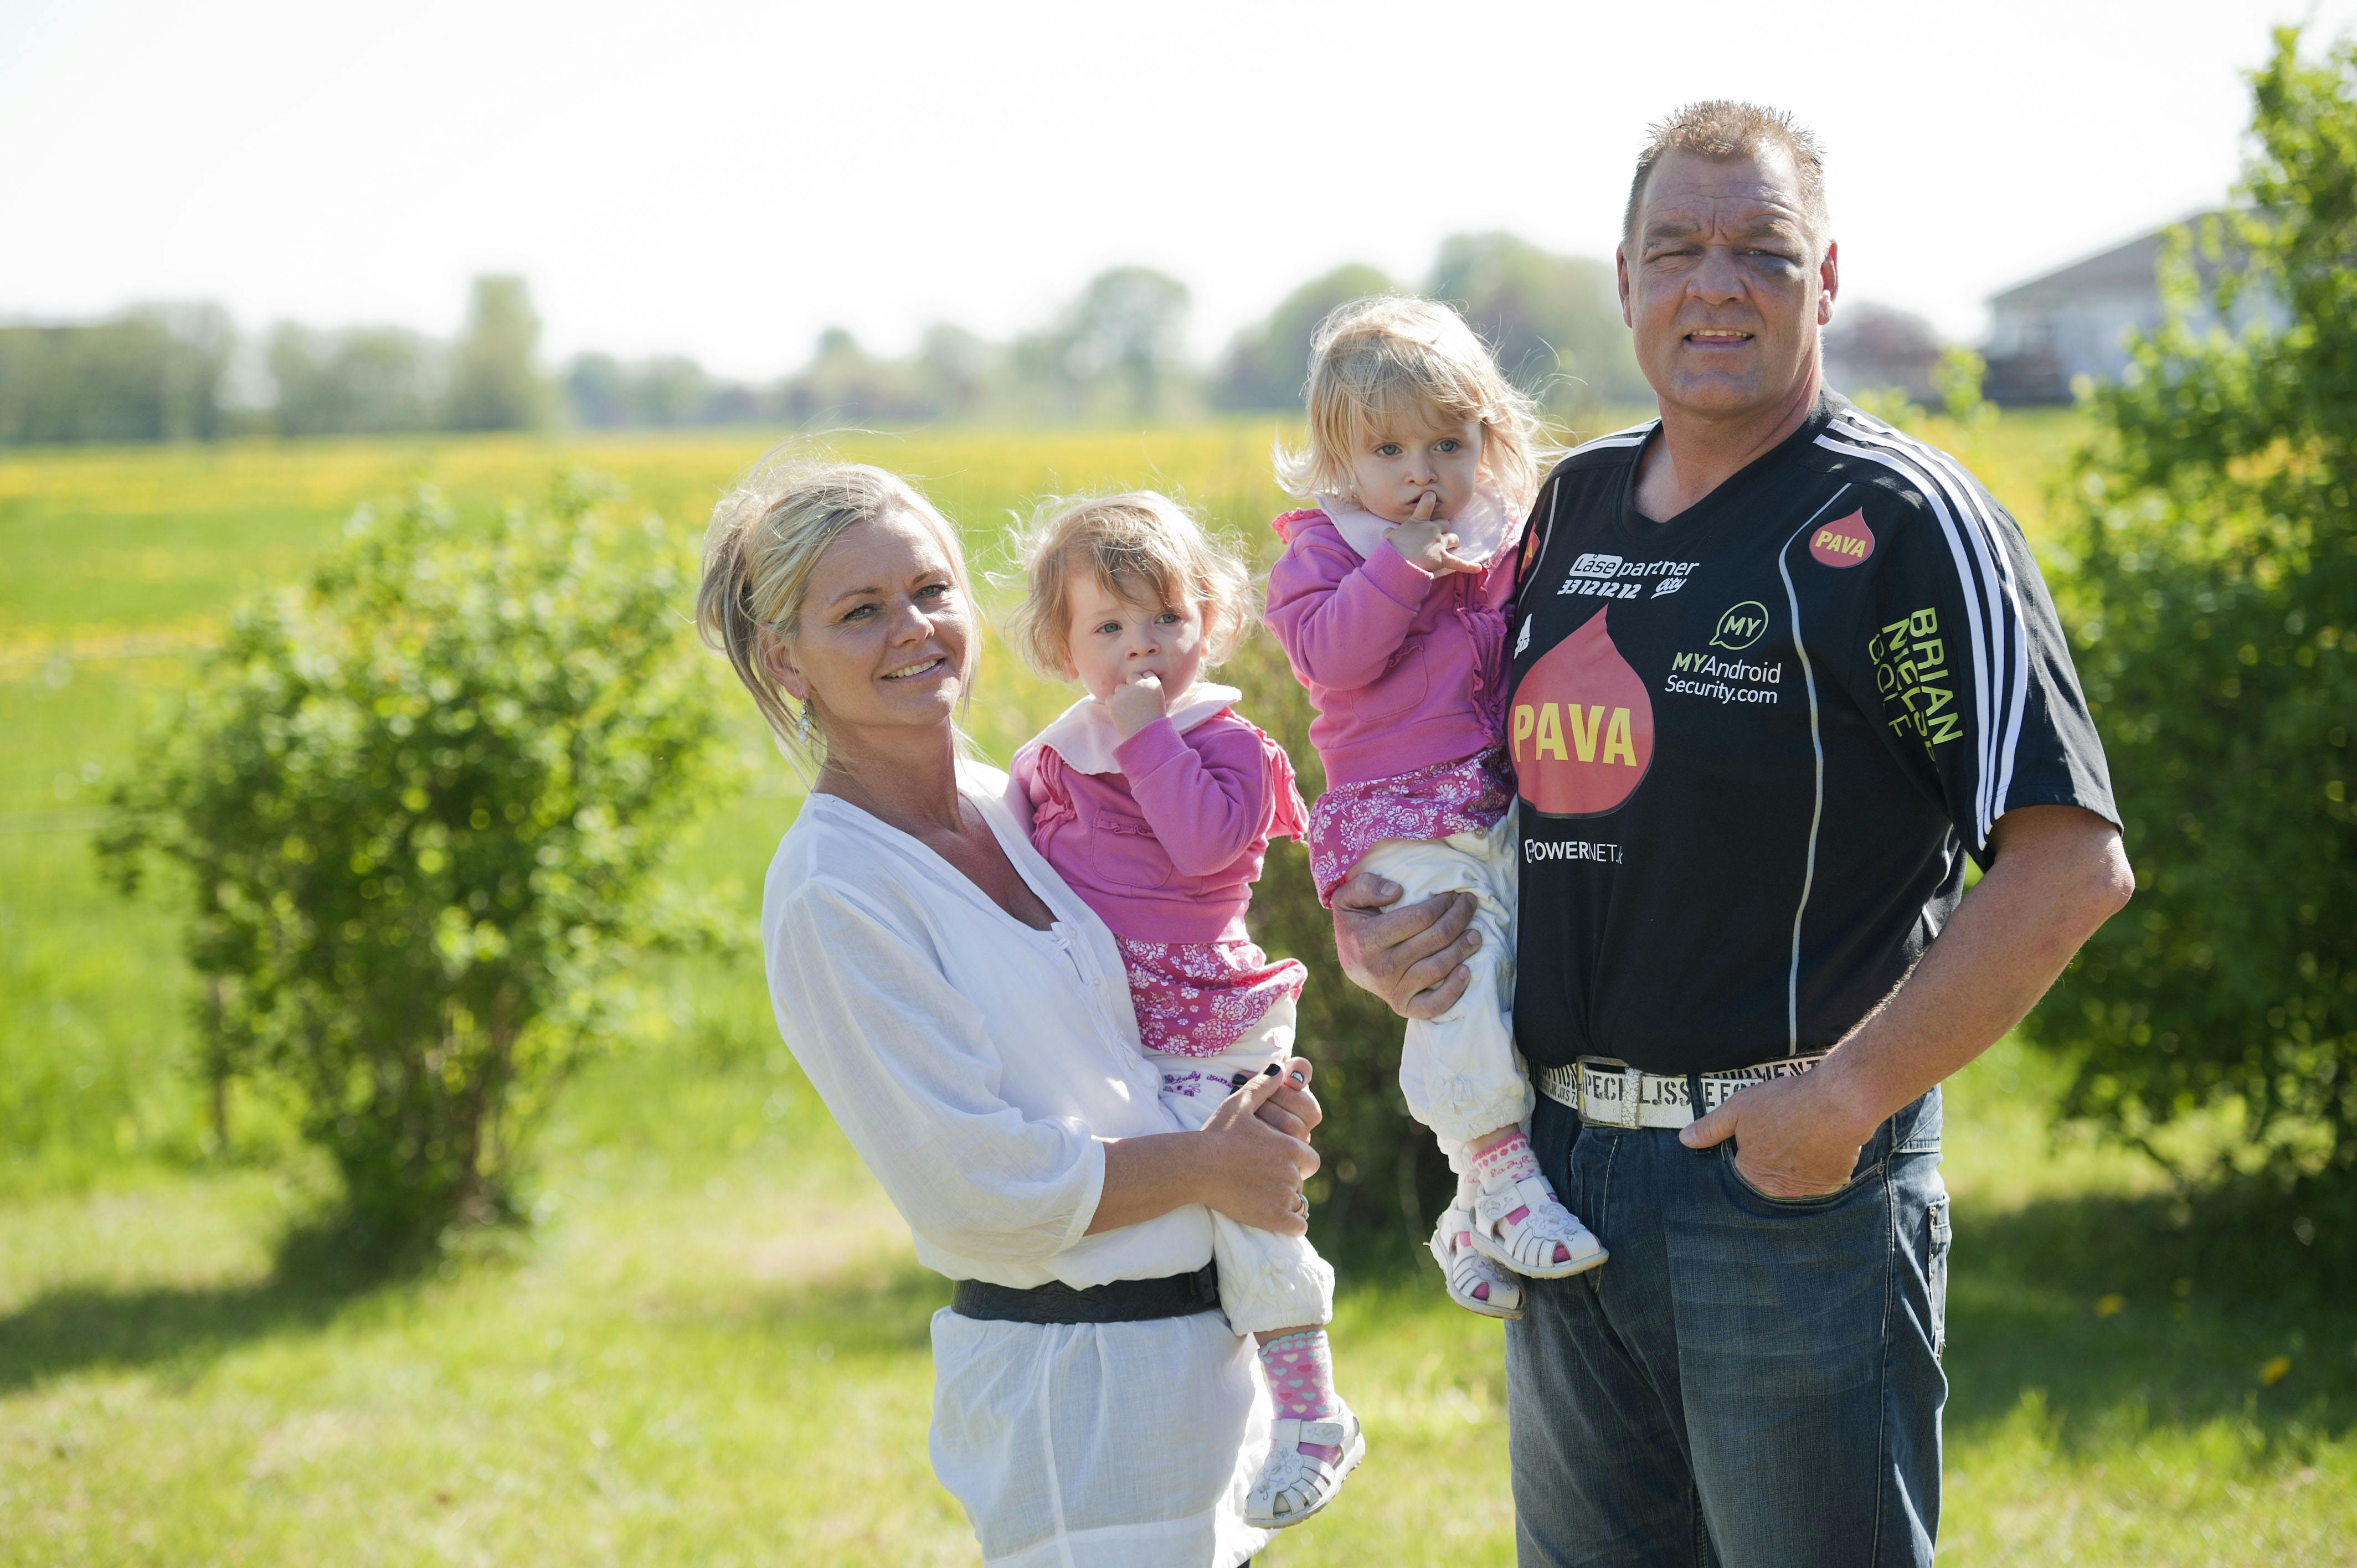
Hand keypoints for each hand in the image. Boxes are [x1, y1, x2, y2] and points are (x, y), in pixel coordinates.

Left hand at [1107, 670, 1166, 737]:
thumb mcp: (1159, 702)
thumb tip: (1139, 686)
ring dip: (1122, 696)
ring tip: (1129, 711)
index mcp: (1154, 683)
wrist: (1146, 737)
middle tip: (1134, 702)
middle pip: (1132, 677)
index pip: (1146, 674)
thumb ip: (1149, 691)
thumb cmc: (1154, 722)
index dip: (1144, 684)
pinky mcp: (1114, 700)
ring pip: (1120, 688)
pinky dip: (1113, 705)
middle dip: (1132, 686)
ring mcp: (1126, 691)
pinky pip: (1110, 698)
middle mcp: (1140, 684)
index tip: (1144, 694)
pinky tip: (1122, 714)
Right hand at [1198, 1065, 1320, 1233]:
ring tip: (1262, 1195)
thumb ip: (1263, 1085)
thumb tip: (1279, 1066)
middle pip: (1302, 1181)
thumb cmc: (1217, 1133)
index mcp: (1289, 1147)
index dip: (1296, 1161)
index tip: (1278, 1161)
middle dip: (1290, 1180)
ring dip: (1285, 1201)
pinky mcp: (1271, 1218)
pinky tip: (1278, 1218)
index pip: (1310, 1160)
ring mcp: (1281, 1197)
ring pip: (1297, 1203)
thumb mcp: (1240, 1102)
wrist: (1195, 1166)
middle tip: (1267, 1178)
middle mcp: (1290, 1173)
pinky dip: (1290, 1224)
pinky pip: (1296, 1226)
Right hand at [1330, 871, 1478, 1019]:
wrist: (1350, 962)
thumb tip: (1396, 891)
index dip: (1442, 903)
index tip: (1451, 894)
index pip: (1419, 918)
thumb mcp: (1347, 898)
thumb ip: (1365, 886)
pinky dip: (1454, 990)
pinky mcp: (1403, 1006)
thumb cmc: (1355, 924)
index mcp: (1367, 940)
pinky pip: (1433, 1005)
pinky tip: (1466, 971)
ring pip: (1439, 967)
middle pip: (1435, 939)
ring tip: (1474, 933)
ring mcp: (1393, 990)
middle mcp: (1381, 968)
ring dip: (1463, 947)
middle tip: (1469, 904)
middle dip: (1459, 917)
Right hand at [1383, 491, 1481, 576]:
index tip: (1432, 495)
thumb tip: (1387, 532)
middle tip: (1436, 536)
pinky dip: (1469, 566)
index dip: (1430, 499)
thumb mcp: (1388, 538)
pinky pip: (1459, 563)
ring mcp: (1439, 543)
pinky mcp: (1443, 558)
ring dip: (1453, 541)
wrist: (1397, 563)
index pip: (1426, 504)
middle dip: (1443, 528)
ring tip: (1451, 545)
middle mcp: (1431, 529)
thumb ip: (1390, 533)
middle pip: (1445, 523)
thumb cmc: (1391, 550)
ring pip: (1454, 538)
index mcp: (1417, 522)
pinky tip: (1477, 568)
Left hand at [1677, 1071, 1879, 1197]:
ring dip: (1796, 1162)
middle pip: (1769, 1178)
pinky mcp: (1834, 1182)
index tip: (1759, 1135)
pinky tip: (1819, 1142)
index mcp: (1753, 1175)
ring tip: (1801, 1134)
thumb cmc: (1785, 1103)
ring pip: (1796, 1178)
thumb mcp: (1738, 1109)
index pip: (1742, 1171)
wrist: (1838, 1102)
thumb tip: (1685, 1140)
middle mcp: (1780, 1190)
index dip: (1748, 1150)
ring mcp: (1809, 1189)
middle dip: (1772, 1159)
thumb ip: (1710, 1128)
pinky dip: (1819, 1163)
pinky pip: (1822, 1177)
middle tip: (1783, 1132)